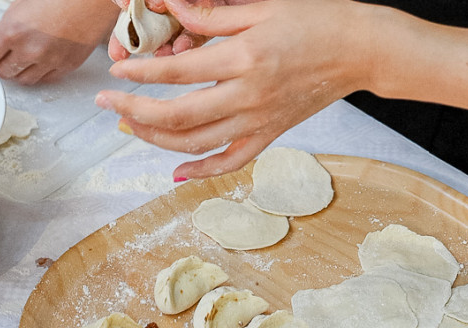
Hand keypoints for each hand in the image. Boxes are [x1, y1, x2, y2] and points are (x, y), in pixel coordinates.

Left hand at [0, 0, 119, 84]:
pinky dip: (41, 73)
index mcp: (12, 31)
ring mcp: (50, 61)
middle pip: (3, 73)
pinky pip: (47, 79)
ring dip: (20, 73)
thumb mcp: (22, 3)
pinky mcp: (67, 66)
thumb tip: (0, 38)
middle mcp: (29, 50)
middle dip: (0, 66)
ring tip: (22, 62)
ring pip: (25, 80)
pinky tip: (41, 62)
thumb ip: (8, 25)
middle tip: (2, 59)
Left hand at [96, 0, 375, 178]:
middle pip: (178, 116)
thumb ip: (211, 13)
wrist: (360, 50)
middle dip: (134, 111)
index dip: (140, 75)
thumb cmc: (315, 21)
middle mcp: (248, 96)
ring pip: (197, 144)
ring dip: (157, 139)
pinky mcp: (271, 135)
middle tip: (108, 103)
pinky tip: (176, 172)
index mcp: (243, 58)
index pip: (176, 73)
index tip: (116, 73)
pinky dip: (202, 172)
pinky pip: (231, 161)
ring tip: (130, 126)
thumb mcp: (261, 8)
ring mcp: (260, 121)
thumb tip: (169, 7)